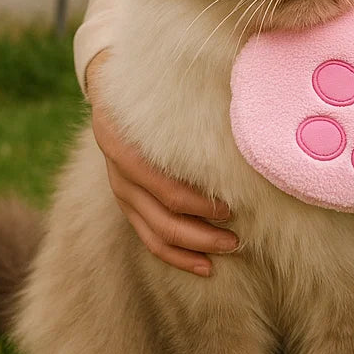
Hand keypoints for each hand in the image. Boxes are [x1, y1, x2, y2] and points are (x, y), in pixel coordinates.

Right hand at [86, 50, 237, 275]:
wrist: (110, 89)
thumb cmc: (153, 90)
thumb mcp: (168, 94)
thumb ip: (198, 107)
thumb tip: (243, 107)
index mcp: (130, 150)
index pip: (168, 190)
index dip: (201, 204)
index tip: (233, 206)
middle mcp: (121, 176)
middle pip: (164, 219)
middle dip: (203, 233)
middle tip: (238, 239)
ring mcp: (121, 193)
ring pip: (156, 235)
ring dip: (193, 249)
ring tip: (230, 249)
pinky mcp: (126, 203)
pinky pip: (149, 238)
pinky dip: (176, 255)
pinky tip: (202, 264)